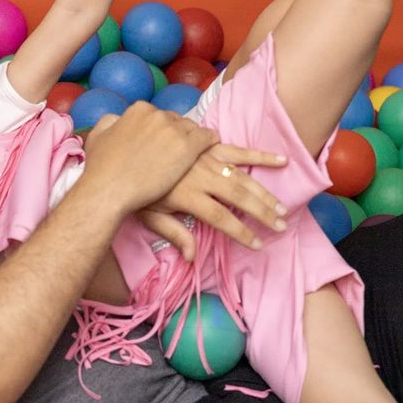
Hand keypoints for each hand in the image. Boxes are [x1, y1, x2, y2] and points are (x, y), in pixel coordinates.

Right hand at [79, 102, 218, 215]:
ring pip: (193, 129)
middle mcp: (158, 115)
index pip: (159, 115)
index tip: (163, 142)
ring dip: (195, 139)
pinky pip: (207, 138)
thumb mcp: (98, 137)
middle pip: (177, 121)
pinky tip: (212, 149)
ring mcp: (174, 130)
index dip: (162, 129)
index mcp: (139, 110)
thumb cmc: (101, 168)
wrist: (110, 189)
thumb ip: (108, 123)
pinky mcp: (187, 147)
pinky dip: (210, 142)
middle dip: (178, 134)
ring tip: (197, 151)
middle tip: (178, 150)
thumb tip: (116, 119)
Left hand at [137, 143, 288, 258]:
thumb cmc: (134, 191)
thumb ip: (174, 234)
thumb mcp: (149, 216)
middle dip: (262, 212)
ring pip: (241, 176)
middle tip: (281, 225)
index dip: (240, 231)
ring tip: (282, 207)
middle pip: (238, 196)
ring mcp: (205, 158)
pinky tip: (281, 160)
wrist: (120, 156)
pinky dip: (259, 155)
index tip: (257, 244)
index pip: (220, 217)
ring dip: (264, 192)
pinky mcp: (207, 145)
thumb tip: (193, 257)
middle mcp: (200, 175)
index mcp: (187, 195)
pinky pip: (236, 150)